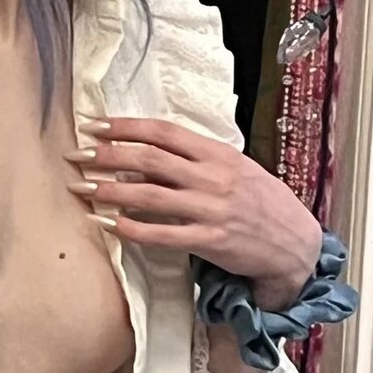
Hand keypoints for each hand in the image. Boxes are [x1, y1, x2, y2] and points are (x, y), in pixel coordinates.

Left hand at [65, 117, 323, 309]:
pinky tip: (107, 224)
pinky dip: (131, 229)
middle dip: (107, 156)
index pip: (164, 132)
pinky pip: (161, 234)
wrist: (295, 246)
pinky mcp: (210, 241)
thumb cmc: (262, 205)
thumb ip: (196, 163)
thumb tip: (146, 159)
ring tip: (81, 189)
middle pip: (149, 160)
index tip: (94, 125)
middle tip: (76, 156)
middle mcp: (213, 177)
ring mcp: (211, 210)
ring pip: (149, 195)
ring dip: (110, 190)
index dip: (125, 127)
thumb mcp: (235, 172)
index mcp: (219, 154)